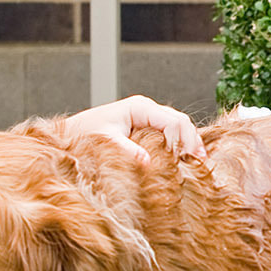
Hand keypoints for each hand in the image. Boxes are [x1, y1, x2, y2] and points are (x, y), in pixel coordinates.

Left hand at [64, 95, 205, 164]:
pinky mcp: (147, 129)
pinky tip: (188, 159)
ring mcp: (149, 118)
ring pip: (180, 127)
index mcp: (140, 107)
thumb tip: (148, 162)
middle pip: (181, 122)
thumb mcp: (106, 142)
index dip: (182, 142)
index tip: (182, 162)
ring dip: (190, 144)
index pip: (173, 121)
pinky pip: (171, 134)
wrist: (71, 134)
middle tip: (199, 163)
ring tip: (199, 163)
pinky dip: (181, 145)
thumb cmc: (85, 134)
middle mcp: (148, 110)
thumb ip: (127, 150)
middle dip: (192, 142)